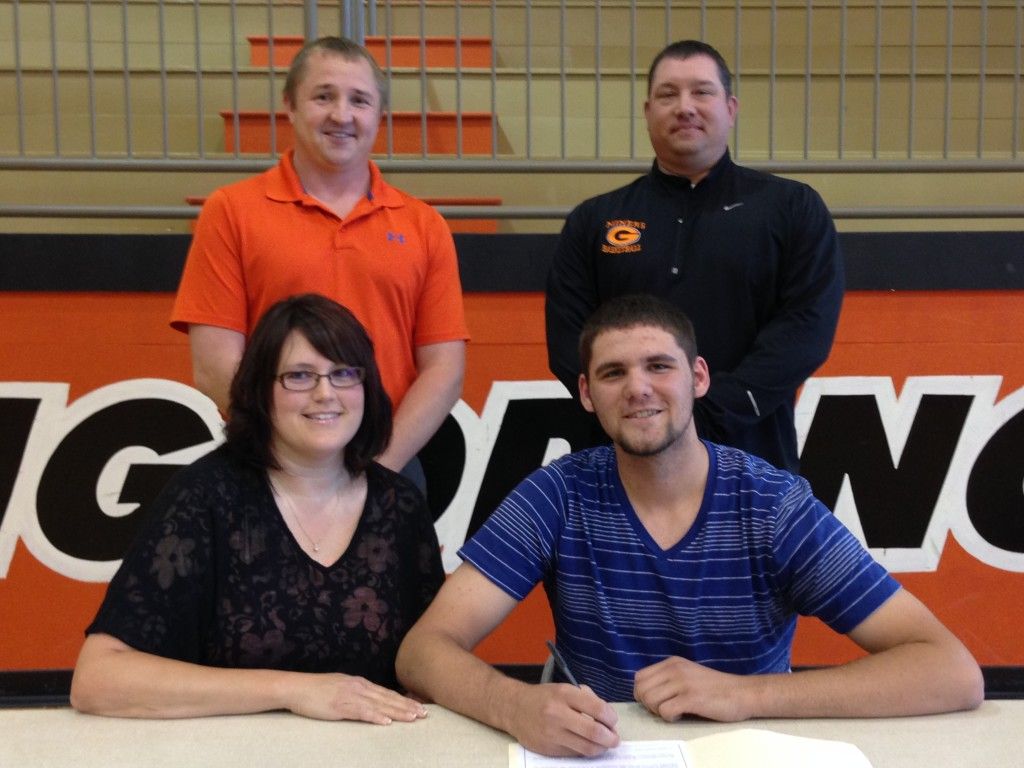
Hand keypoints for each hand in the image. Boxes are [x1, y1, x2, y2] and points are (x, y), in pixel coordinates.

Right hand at [285, 673, 428, 723]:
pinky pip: (361, 712)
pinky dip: (375, 717)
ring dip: (397, 712)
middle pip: (387, 698)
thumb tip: (371, 700)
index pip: (386, 693)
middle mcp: (358, 687)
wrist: (297, 687)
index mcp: (359, 683)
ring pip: (379, 705)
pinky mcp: (340, 706)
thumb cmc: (317, 690)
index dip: (404, 700)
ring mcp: (350, 696)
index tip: (419, 707)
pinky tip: (386, 722)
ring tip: (413, 718)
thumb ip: (357, 692)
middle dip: (407, 707)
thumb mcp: (341, 686)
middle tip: (424, 714)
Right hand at [506, 684, 619, 756]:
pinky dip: (584, 750)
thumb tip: (607, 719)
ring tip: (604, 744)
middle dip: (611, 738)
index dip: (611, 718)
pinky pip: (574, 754)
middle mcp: (558, 714)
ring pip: (586, 748)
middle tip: (615, 739)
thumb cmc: (544, 697)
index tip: (613, 721)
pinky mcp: (548, 749)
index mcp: (565, 694)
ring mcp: (552, 733)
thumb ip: (587, 699)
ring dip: (601, 748)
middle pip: (594, 732)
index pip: (598, 709)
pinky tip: (586, 745)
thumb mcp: (565, 688)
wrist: (514, 708)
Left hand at [633, 656, 751, 722]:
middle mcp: (674, 669)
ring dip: (659, 712)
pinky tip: (683, 714)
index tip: (657, 702)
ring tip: (676, 711)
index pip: (639, 677)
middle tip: (666, 709)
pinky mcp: (691, 698)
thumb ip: (668, 678)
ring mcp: (682, 683)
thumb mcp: (687, 674)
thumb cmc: (715, 688)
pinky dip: (670, 717)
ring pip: (650, 700)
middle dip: (649, 705)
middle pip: (641, 690)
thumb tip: (645, 693)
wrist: (743, 693)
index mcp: (672, 663)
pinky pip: (665, 711)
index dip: (642, 693)